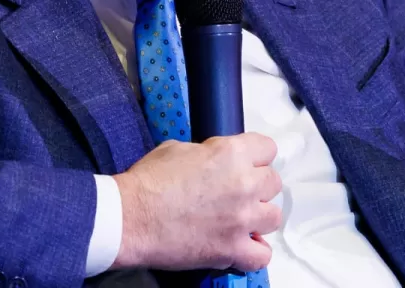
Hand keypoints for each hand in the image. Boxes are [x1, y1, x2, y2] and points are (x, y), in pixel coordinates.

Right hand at [112, 132, 282, 271]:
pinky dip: (254, 252)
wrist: (130, 218)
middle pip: (273, 182)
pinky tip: (241, 246)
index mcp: (231, 154)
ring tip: (239, 219)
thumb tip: (215, 163)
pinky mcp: (231, 249)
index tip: (247, 164)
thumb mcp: (178, 149)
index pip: (267, 149)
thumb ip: (208, 153)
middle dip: (257, 186)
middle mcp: (243, 184)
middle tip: (237, 192)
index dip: (256, 156)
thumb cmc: (148, 182)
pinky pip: (262, 256)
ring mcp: (241, 219)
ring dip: (258, 217)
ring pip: (274, 218)